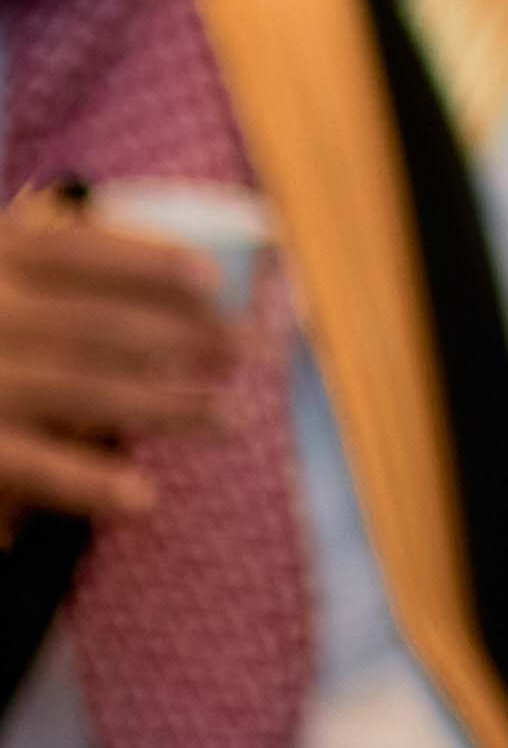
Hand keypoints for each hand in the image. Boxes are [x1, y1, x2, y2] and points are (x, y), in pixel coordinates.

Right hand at [0, 196, 240, 521]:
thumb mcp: (1, 277)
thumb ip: (53, 262)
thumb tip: (188, 270)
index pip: (81, 249)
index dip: (151, 262)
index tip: (216, 281)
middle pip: (104, 323)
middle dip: (188, 339)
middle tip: (244, 355)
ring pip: (90, 391)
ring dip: (171, 407)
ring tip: (228, 419)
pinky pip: (36, 465)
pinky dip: (92, 482)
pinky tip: (142, 497)